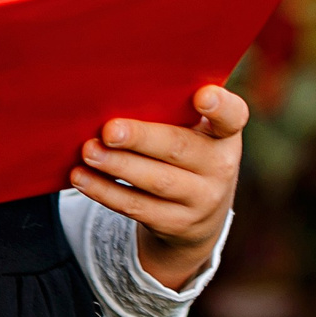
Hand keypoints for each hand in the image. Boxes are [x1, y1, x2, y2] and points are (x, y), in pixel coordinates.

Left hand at [68, 84, 247, 290]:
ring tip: (89, 152)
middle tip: (109, 130)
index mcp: (225, 134)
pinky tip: (82, 177)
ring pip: (157, 182)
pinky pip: (136, 207)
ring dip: (118, 166)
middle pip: (180, 148)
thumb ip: (173, 111)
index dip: (220, 106)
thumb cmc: (188, 153)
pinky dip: (106, 191)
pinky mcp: (176, 225)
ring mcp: (201, 200)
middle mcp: (220, 167)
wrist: (200, 216)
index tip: (202, 96)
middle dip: (142, 138)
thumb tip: (116, 91)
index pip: (233, 116)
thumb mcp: (195, 132)